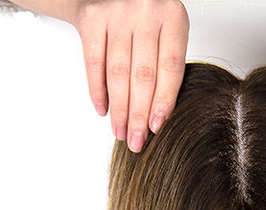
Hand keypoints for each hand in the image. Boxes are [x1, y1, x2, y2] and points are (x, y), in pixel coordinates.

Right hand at [74, 0, 189, 151]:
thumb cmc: (144, 15)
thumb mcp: (166, 30)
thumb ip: (167, 63)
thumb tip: (160, 115)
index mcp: (172, 15)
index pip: (170, 68)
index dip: (163, 102)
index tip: (157, 128)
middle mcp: (145, 10)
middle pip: (143, 75)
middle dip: (139, 115)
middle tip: (137, 141)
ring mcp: (117, 12)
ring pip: (118, 72)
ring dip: (119, 109)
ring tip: (121, 131)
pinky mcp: (92, 16)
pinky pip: (94, 62)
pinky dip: (97, 90)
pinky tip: (103, 110)